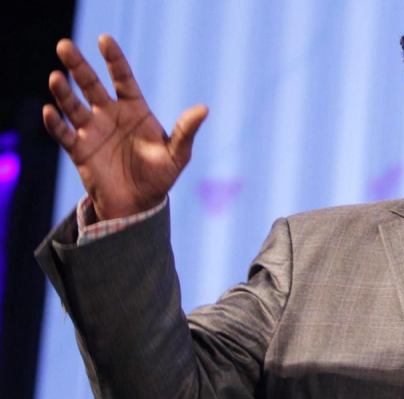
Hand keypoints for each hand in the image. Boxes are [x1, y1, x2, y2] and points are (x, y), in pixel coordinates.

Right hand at [42, 34, 207, 220]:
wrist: (139, 205)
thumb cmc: (160, 176)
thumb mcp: (177, 154)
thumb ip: (186, 131)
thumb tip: (204, 109)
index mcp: (134, 110)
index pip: (122, 78)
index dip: (114, 59)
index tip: (104, 40)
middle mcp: (110, 115)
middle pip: (91, 84)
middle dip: (78, 65)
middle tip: (64, 45)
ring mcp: (92, 130)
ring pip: (73, 105)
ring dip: (63, 92)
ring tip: (56, 77)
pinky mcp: (79, 149)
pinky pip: (63, 133)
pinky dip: (55, 123)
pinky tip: (49, 112)